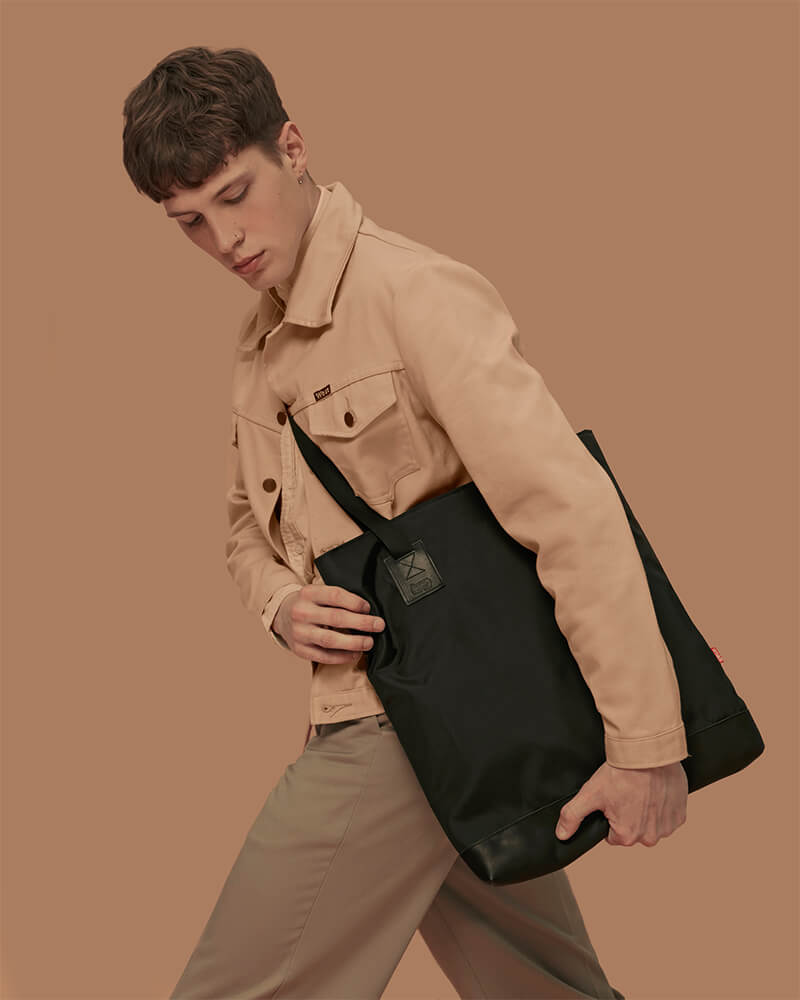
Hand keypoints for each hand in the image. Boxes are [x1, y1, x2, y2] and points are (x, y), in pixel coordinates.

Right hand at [273, 584, 384, 663]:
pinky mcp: (299, 649)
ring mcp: (299, 632)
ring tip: (369, 642)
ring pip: (330, 639)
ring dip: (354, 642)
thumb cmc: (309, 604)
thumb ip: (337, 599)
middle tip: (378, 625)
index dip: (355, 602)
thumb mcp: (318, 593)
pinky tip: (355, 654)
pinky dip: (342, 657)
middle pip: (336, 618)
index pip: (335, 596)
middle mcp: (301, 612)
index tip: (368, 608)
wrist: (282, 615)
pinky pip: (324, 656)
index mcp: (308, 594)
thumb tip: (366, 611)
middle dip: (362, 623)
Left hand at [555, 760, 687, 846]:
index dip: (610, 815)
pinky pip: (667, 817)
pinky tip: (655, 791)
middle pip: (632, 830)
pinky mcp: (680, 816)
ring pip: (650, 824)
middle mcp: (649, 838)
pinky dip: (662, 806)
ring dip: (646, 811)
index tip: (613, 799)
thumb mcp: (590, 793)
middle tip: (626, 793)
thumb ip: (572, 816)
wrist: (648, 753)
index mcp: (626, 836)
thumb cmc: (620, 773)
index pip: (612, 834)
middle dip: (628, 814)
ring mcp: (667, 828)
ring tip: (641, 790)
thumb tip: (561, 835)